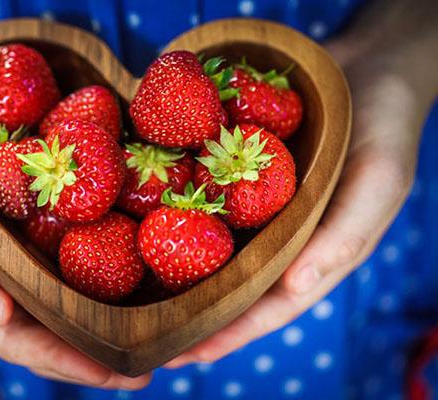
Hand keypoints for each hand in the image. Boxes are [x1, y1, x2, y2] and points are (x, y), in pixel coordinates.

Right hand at [0, 103, 150, 388]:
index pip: (30, 343)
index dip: (75, 365)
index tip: (125, 377)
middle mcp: (11, 276)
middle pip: (65, 320)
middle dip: (111, 342)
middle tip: (169, 352)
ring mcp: (29, 244)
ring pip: (78, 283)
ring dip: (120, 301)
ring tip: (170, 312)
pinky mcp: (44, 211)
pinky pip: (82, 234)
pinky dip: (112, 248)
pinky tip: (147, 244)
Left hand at [164, 23, 433, 367]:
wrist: (366, 67)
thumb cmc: (383, 127)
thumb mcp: (378, 181)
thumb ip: (345, 235)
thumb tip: (297, 290)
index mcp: (314, 252)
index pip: (269, 306)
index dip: (229, 334)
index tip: (183, 356)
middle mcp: (279, 236)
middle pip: (231, 285)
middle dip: (191, 313)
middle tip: (143, 338)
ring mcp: (256, 208)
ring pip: (212, 249)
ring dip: (175, 271)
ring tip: (132, 295)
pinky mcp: (237, 175)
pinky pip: (204, 199)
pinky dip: (177, 214)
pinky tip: (141, 221)